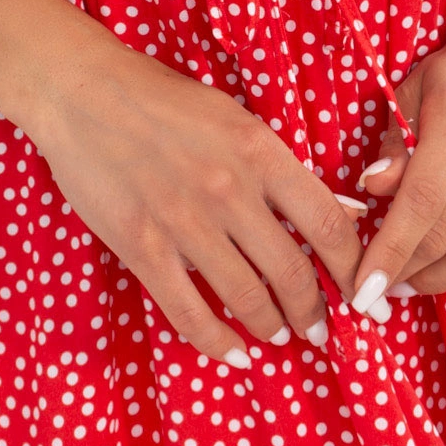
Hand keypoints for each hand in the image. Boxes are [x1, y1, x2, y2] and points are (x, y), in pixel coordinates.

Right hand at [26, 44, 362, 367]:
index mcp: (259, 150)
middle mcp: (229, 189)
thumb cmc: (162, 98)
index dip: (353, 266)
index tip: (361, 290)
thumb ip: (279, 165)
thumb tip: (338, 208)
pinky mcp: (143, 247)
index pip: (328, 222)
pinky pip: (189, 312)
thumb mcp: (233, 116)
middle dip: (314, 311)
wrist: (84, 91)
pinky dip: (218, 343)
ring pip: (247, 298)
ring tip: (280, 336)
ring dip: (272, 327)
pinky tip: (235, 353)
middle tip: (320, 329)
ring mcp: (185, 222)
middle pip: (293, 272)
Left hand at [347, 18, 445, 323]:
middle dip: (405, 271)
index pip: (419, 201)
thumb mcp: (415, 88)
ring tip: (411, 287)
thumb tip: (370, 190)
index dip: (389, 250)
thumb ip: (395, 141)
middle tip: (378, 287)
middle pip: (445, 234)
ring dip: (440, 283)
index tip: (362, 287)